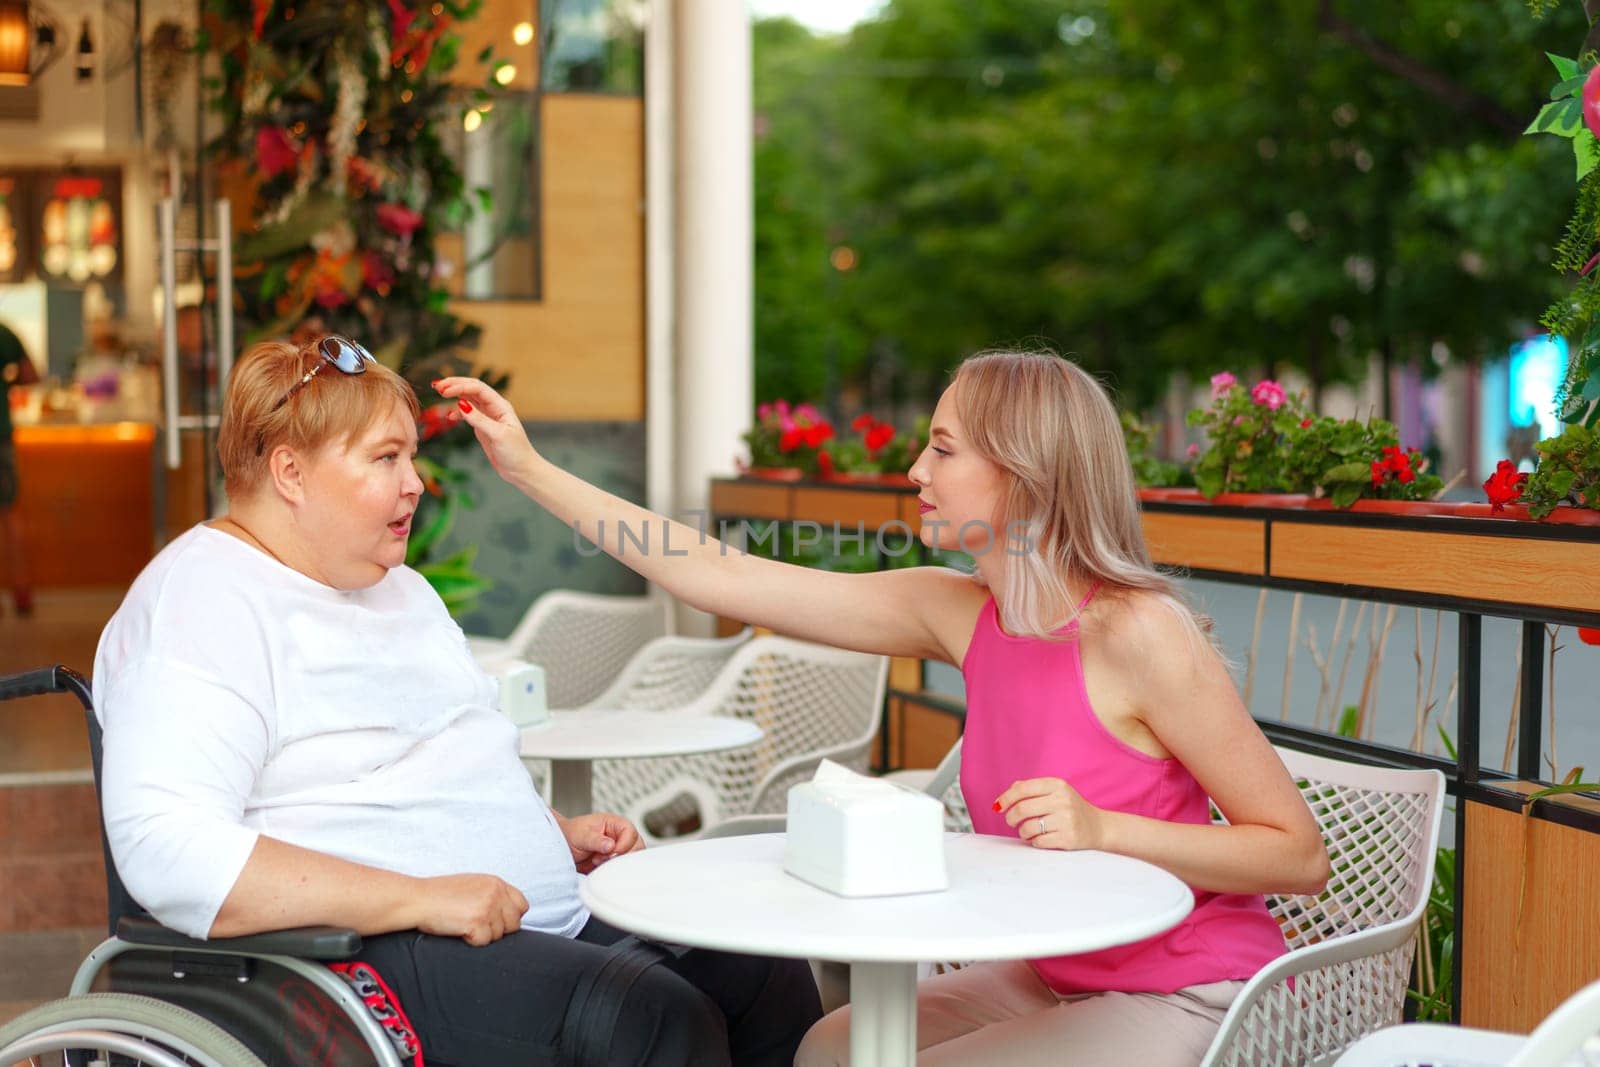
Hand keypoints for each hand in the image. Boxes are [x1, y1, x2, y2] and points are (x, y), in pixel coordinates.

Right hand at [414, 873, 528, 945]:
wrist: (418, 899)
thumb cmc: (439, 895)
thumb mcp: (472, 885)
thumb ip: (492, 895)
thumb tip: (507, 912)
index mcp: (495, 882)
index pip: (522, 905)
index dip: (510, 917)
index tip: (496, 921)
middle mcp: (496, 893)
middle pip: (514, 923)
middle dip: (499, 930)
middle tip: (477, 927)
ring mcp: (488, 907)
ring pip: (499, 935)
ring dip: (482, 935)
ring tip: (463, 924)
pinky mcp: (477, 922)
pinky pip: (484, 942)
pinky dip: (472, 941)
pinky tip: (458, 930)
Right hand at [431, 377, 539, 485]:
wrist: (521, 471)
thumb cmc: (516, 453)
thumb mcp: (498, 435)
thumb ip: (479, 420)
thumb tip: (461, 404)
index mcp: (501, 406)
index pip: (478, 388)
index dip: (460, 387)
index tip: (444, 392)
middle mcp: (494, 408)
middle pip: (472, 389)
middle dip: (455, 385)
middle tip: (437, 385)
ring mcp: (488, 417)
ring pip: (469, 399)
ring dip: (454, 395)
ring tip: (439, 393)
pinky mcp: (483, 427)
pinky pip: (468, 414)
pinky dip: (457, 412)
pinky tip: (450, 416)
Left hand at [562, 812, 643, 873]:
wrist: (562, 848)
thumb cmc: (570, 835)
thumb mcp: (580, 835)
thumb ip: (595, 840)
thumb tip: (611, 845)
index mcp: (614, 824)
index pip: (630, 832)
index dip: (623, 844)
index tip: (610, 852)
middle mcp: (620, 836)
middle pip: (637, 846)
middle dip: (622, 856)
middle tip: (602, 859)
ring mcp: (619, 850)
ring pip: (632, 859)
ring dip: (617, 864)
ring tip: (598, 863)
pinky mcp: (615, 863)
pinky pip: (623, 869)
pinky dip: (615, 872)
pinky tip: (601, 869)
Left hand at [995, 777, 1105, 851]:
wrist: (1099, 827)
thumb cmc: (1071, 808)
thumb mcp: (1055, 791)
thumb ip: (1031, 789)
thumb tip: (1006, 796)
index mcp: (1057, 785)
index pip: (1023, 789)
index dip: (1006, 798)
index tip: (998, 806)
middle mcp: (1062, 800)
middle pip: (1022, 809)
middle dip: (1011, 818)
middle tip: (1011, 821)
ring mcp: (1066, 820)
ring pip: (1028, 827)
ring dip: (1023, 832)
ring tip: (1028, 831)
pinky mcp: (1068, 838)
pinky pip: (1038, 842)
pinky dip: (1034, 841)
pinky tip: (1041, 838)